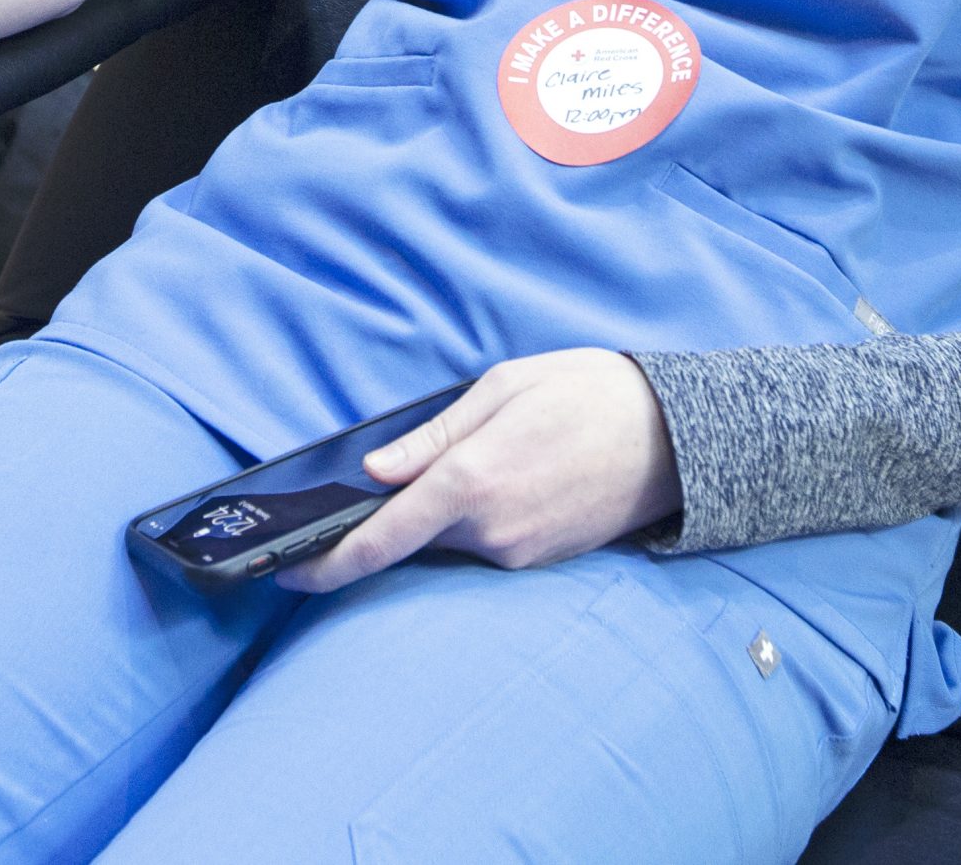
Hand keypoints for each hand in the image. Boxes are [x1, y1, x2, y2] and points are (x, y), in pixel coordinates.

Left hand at [279, 349, 683, 592]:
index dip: (326, 564)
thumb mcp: (503, 388)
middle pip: (413, 539)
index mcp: (470, 481)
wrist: (676, 437)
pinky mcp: (543, 562)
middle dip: (397, 514)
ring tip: (495, 454)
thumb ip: (431, 437)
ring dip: (448, 512)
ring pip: (452, 542)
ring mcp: (520, 554)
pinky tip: (515, 477)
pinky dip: (481, 519)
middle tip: (406, 472)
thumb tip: (373, 472)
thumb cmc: (586, 393)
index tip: (284, 572)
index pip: (381, 539)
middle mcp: (491, 531)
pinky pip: (489, 546)